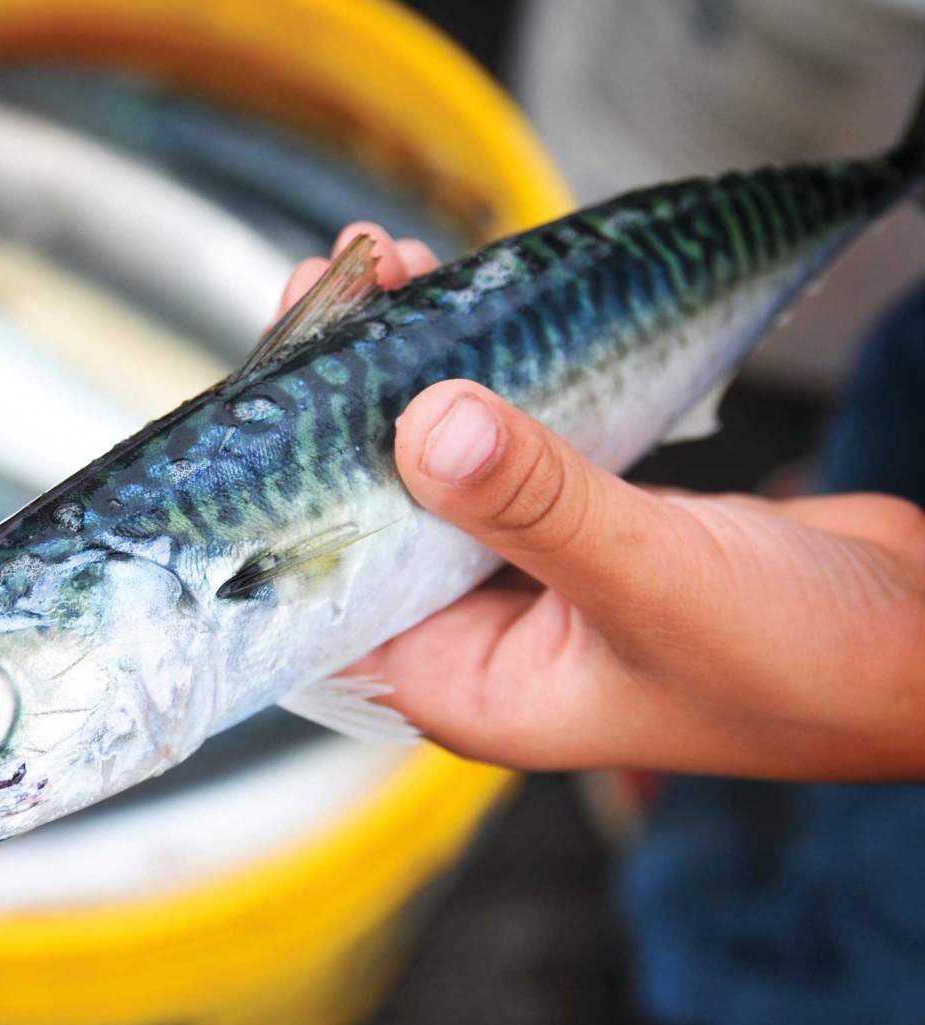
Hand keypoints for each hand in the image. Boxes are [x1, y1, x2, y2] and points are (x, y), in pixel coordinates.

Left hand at [282, 224, 924, 779]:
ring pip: (439, 475)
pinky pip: (509, 453)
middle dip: (346, 415)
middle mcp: (483, 638)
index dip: (290, 492)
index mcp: (469, 687)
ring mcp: (534, 582)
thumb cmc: (806, 665)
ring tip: (384, 280)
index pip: (333, 593)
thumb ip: (538, 504)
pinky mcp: (586, 530)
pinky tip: (463, 321)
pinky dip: (488, 390)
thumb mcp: (657, 578)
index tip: (273, 388)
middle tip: (323, 297)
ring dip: (412, 384)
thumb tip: (423, 424)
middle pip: (374, 517)